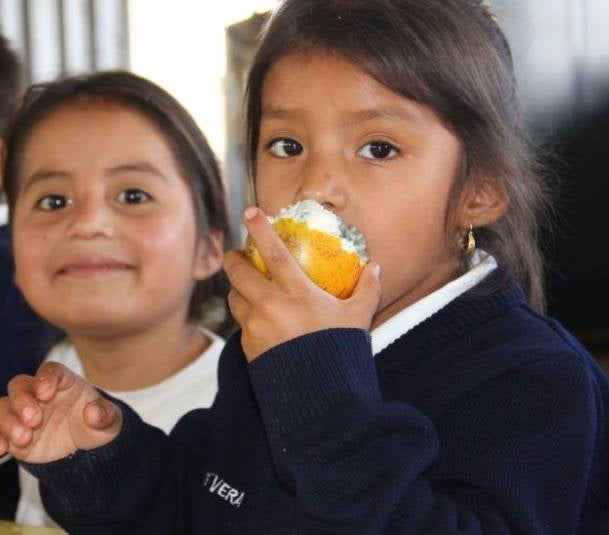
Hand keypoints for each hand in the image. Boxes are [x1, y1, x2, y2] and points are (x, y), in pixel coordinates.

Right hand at [0, 362, 121, 463]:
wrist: (85, 452)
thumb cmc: (96, 427)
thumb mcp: (110, 422)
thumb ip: (105, 415)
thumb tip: (94, 413)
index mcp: (63, 383)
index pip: (50, 371)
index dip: (45, 378)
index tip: (46, 392)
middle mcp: (38, 394)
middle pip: (20, 385)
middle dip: (22, 401)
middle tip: (34, 419)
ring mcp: (22, 414)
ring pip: (3, 406)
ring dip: (8, 421)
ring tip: (24, 438)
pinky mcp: (11, 434)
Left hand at [223, 207, 382, 360]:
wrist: (319, 396)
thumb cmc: (340, 352)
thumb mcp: (358, 318)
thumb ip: (366, 290)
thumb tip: (374, 267)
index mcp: (296, 293)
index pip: (273, 253)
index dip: (260, 230)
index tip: (250, 212)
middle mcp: (269, 306)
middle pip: (239, 273)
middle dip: (234, 259)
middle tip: (237, 254)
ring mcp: (255, 327)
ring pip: (235, 299)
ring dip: (237, 290)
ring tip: (245, 287)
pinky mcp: (248, 348)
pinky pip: (241, 325)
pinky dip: (246, 317)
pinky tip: (257, 319)